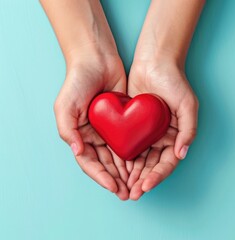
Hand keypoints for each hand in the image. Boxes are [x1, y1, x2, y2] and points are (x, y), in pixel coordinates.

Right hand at [54, 53, 128, 199]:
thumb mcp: (65, 106)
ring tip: (138, 185)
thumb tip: (78, 152)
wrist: (97, 58)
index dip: (101, 177)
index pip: (90, 163)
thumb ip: (67, 130)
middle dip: (117, 180)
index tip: (115, 187)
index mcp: (79, 135)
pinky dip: (136, 155)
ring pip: (120, 157)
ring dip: (128, 173)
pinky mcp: (125, 121)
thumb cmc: (77, 81)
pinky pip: (131, 142)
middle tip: (130, 193)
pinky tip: (144, 166)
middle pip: (106, 164)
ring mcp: (110, 129)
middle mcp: (94, 135)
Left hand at [126, 60, 198, 199]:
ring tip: (122, 189)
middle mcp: (162, 138)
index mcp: (176, 136)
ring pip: (139, 161)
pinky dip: (122, 160)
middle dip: (142, 182)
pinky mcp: (132, 126)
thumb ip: (188, 130)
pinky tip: (115, 170)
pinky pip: (127, 146)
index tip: (145, 186)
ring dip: (131, 176)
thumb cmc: (175, 81)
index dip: (157, 176)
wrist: (154, 61)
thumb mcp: (188, 105)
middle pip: (152, 166)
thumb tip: (182, 154)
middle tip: (131, 194)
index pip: (167, 163)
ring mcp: (146, 133)